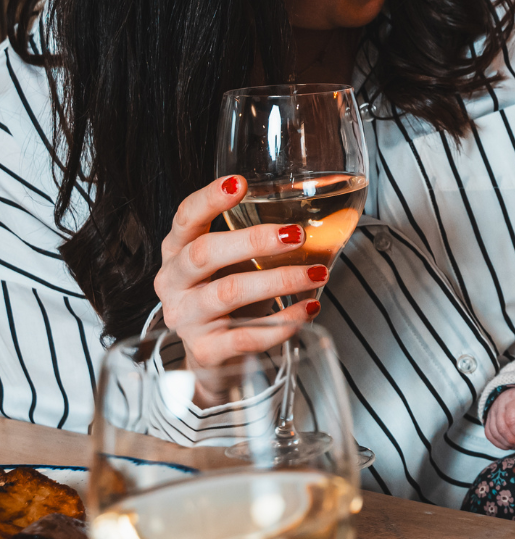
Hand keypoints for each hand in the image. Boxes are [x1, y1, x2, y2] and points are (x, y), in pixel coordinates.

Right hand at [154, 175, 325, 371]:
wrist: (214, 355)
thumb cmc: (227, 291)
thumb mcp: (232, 260)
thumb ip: (254, 237)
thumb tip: (318, 211)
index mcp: (177, 251)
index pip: (185, 218)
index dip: (209, 199)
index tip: (239, 182)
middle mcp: (173, 283)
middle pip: (204, 253)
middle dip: (253, 240)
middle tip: (297, 234)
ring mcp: (186, 318)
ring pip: (229, 293)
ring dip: (280, 280)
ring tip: (317, 273)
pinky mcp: (205, 350)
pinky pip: (246, 336)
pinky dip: (283, 322)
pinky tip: (309, 308)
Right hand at [485, 387, 514, 449]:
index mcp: (514, 398)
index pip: (513, 421)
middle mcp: (499, 405)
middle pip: (503, 430)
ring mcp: (491, 413)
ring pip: (496, 434)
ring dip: (509, 444)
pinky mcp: (487, 420)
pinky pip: (490, 436)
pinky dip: (500, 443)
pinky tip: (511, 444)